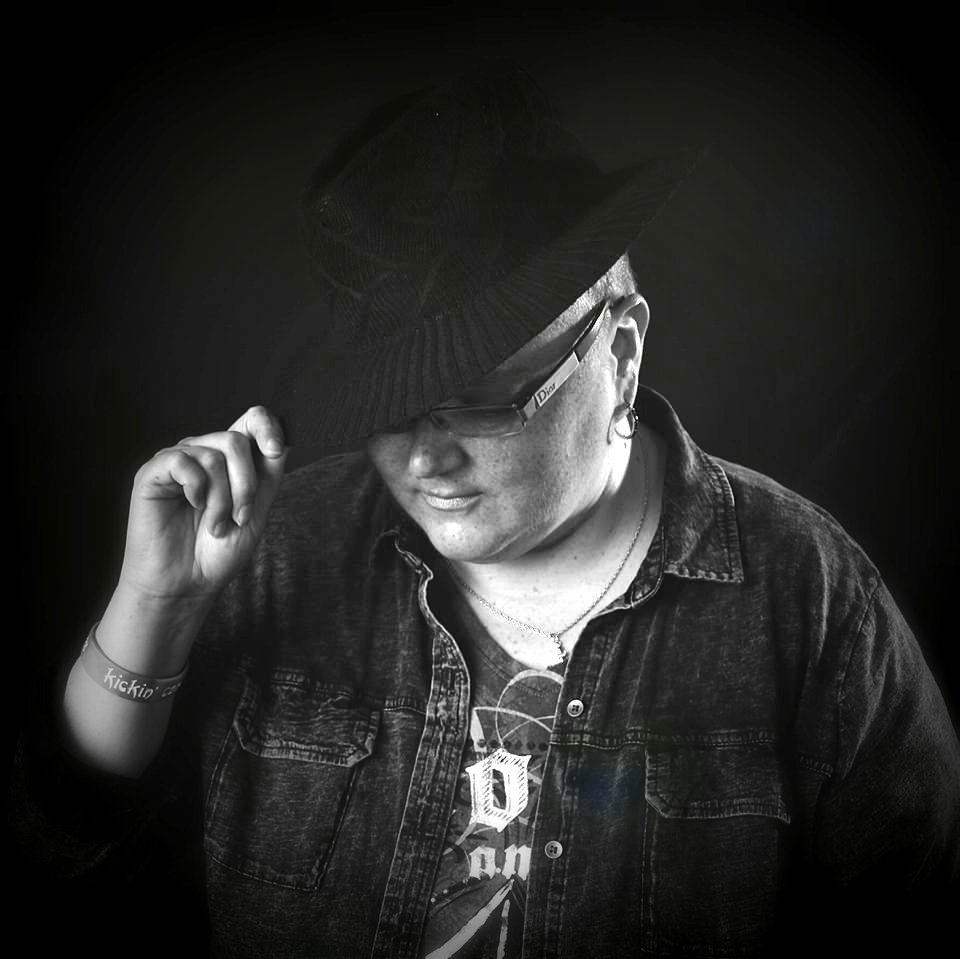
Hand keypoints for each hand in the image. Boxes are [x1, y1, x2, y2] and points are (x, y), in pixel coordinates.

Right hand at [117, 405, 287, 605]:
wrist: (187, 584)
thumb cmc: (218, 551)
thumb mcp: (257, 510)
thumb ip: (268, 474)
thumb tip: (282, 439)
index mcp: (229, 460)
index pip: (250, 420)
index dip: (267, 427)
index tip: (276, 450)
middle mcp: (203, 453)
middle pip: (236, 440)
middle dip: (246, 484)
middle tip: (240, 518)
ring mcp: (177, 461)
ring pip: (213, 455)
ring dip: (223, 498)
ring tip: (216, 526)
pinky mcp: (152, 473)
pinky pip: (183, 461)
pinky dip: (197, 488)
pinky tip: (193, 506)